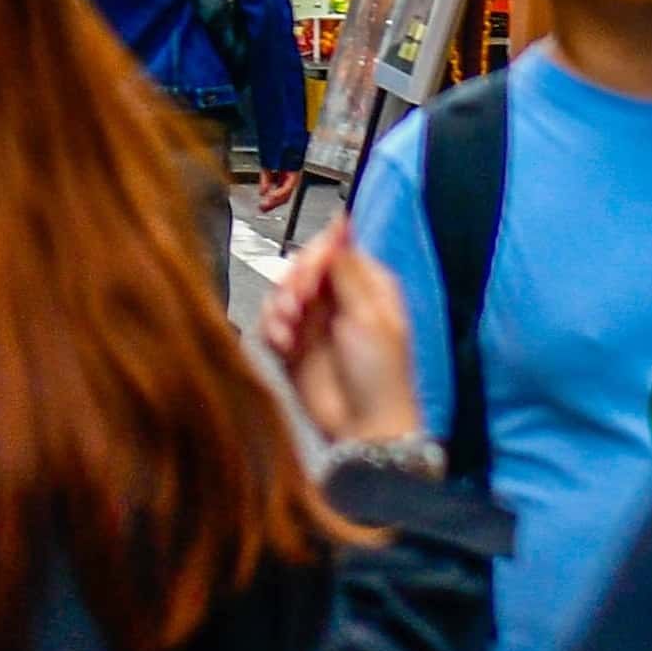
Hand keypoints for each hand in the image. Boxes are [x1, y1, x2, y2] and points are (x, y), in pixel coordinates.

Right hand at [260, 229, 421, 452]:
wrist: (364, 429)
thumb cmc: (381, 375)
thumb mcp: (368, 316)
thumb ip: (347, 268)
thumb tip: (343, 221)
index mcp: (366, 285)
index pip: (332, 249)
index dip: (316, 256)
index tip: (311, 274)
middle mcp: (338, 299)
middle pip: (301, 267)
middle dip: (293, 282)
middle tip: (296, 305)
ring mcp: (314, 323)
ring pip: (281, 292)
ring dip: (279, 307)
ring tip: (289, 330)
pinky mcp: (294, 347)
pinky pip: (270, 323)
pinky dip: (271, 330)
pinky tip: (283, 345)